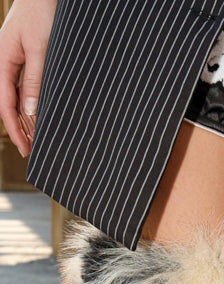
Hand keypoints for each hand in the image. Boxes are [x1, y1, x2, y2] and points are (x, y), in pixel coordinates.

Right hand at [0, 0, 57, 156]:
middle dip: (20, 129)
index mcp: (3, 61)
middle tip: (33, 151)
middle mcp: (6, 63)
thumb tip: (31, 112)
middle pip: (10, 104)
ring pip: (19, 97)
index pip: (6, 105)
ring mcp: (16, 61)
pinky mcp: (27, 58)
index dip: (15, 129)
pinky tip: (41, 116)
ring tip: (37, 139)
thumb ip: (35, 80)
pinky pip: (27, 87)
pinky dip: (33, 104)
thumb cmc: (42, 13)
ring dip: (27, 118)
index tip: (25, 149)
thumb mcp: (40, 49)